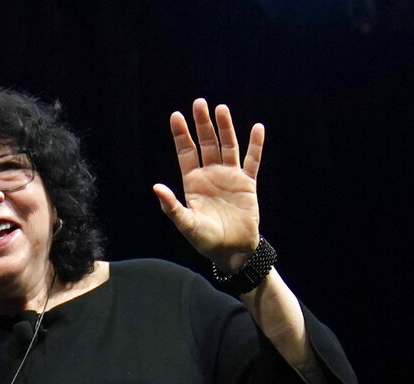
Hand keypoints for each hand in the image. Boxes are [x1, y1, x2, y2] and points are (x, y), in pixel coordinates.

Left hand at [153, 98, 263, 272]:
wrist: (232, 250)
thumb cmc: (206, 240)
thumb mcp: (186, 224)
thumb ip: (172, 207)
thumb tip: (156, 188)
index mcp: (193, 182)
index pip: (186, 152)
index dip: (181, 134)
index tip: (176, 115)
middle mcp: (211, 174)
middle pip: (206, 143)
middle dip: (202, 124)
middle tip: (199, 103)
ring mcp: (230, 177)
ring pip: (228, 147)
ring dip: (225, 128)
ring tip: (221, 109)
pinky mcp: (247, 184)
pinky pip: (252, 161)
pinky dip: (255, 145)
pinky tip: (257, 128)